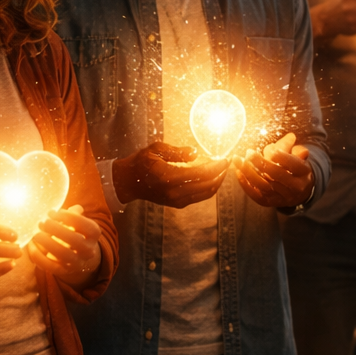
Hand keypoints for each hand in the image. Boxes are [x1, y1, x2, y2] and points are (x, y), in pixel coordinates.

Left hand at [28, 204, 102, 286]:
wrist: (79, 256)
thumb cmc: (75, 232)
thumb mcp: (78, 222)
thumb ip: (74, 213)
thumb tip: (74, 208)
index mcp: (94, 234)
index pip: (83, 224)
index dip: (67, 217)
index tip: (51, 212)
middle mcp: (89, 249)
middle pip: (74, 239)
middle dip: (56, 229)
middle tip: (42, 222)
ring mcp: (77, 262)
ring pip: (62, 253)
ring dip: (47, 242)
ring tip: (35, 234)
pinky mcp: (64, 271)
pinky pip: (50, 266)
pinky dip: (38, 256)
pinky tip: (31, 245)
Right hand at [113, 142, 228, 207]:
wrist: (128, 182)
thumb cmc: (141, 162)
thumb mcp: (155, 150)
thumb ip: (177, 152)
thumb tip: (196, 153)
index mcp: (168, 177)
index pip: (201, 174)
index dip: (216, 166)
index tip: (225, 158)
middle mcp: (174, 192)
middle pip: (207, 185)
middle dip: (221, 173)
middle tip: (227, 162)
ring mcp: (176, 200)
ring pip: (206, 193)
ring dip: (218, 181)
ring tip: (223, 169)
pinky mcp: (177, 204)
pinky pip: (200, 197)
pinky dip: (210, 188)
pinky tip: (212, 177)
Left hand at [234, 132, 314, 207]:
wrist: (300, 190)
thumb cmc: (295, 168)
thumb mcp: (296, 155)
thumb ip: (290, 146)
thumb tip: (290, 137)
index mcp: (304, 172)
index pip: (292, 164)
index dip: (280, 156)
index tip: (269, 149)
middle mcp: (296, 187)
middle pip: (277, 174)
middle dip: (261, 163)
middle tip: (249, 153)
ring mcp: (284, 197)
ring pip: (265, 185)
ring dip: (249, 172)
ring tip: (238, 160)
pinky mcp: (272, 203)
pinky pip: (257, 195)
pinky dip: (246, 185)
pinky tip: (239, 173)